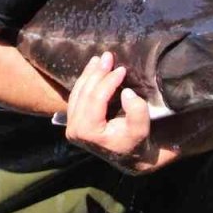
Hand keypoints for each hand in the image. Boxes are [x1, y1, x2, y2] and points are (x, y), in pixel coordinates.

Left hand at [64, 52, 161, 173]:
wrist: (129, 156)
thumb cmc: (135, 142)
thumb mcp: (141, 129)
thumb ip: (137, 112)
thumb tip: (127, 92)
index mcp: (88, 132)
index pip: (96, 99)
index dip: (108, 81)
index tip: (122, 69)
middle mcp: (74, 129)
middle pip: (84, 93)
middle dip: (97, 73)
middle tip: (108, 56)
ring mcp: (71, 125)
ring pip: (77, 92)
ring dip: (88, 73)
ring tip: (100, 58)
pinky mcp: (73, 121)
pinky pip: (76, 96)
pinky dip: (85, 81)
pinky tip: (93, 68)